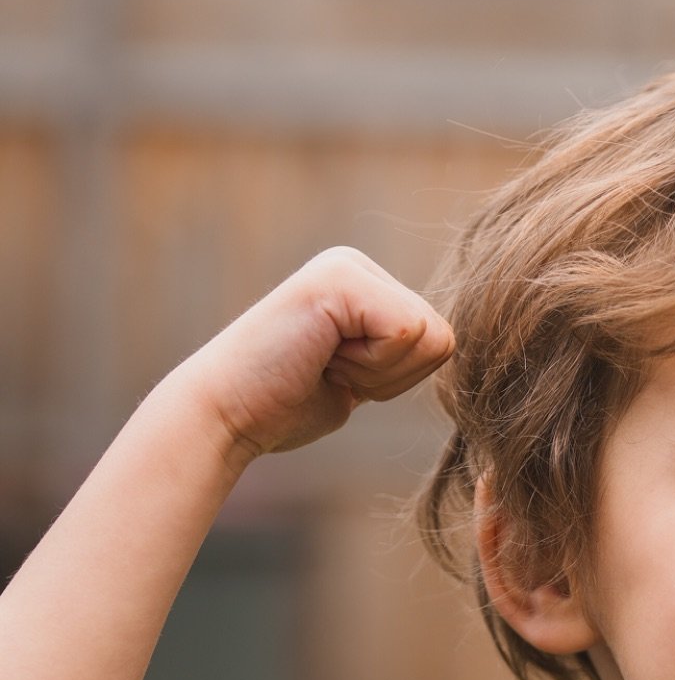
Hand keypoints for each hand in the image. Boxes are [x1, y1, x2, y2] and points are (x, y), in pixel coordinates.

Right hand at [174, 247, 454, 460]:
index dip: (396, 380)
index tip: (337, 376)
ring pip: (428, 336)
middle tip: (328, 371)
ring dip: (379, 372)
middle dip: (391, 377)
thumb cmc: (282, 405)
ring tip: (322, 363)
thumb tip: (445, 346)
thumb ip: (395, 355)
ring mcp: (349, 267)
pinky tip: (320, 358)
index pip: (437, 341)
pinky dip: (370, 366)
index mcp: (364, 284)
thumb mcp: (357, 375)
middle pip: (440, 338)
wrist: (224, 414)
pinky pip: (407, 333)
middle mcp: (357, 265)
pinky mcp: (341, 280)